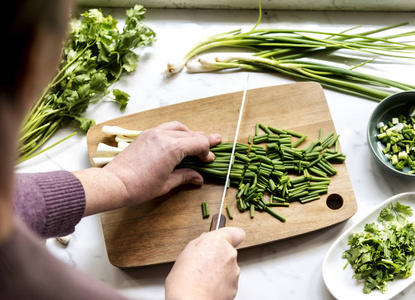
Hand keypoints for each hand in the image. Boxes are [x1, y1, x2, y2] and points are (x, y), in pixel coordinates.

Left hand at [76, 121, 221, 215]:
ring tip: (196, 140)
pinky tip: (177, 140)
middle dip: (202, 141)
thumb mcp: (166, 184)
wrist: (114, 183)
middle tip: (212, 144)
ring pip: (178, 127)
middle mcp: (164, 136)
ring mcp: (153, 133)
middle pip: (190, 134)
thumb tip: (198, 178)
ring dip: (189, 133)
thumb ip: (185, 177)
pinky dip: (176, 132)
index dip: (207, 151)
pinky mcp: (145, 135)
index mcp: (173, 148)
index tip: (210, 159)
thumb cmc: (140, 187)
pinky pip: (165, 128)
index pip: (198, 144)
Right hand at [165, 227, 245, 299]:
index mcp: (218, 241)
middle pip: (229, 251)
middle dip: (219, 256)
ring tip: (204, 278)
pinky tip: (208, 286)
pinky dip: (221, 283)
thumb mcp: (186, 252)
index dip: (231, 236)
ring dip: (220, 270)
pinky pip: (229, 281)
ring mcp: (234, 271)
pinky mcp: (235, 286)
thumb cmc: (184, 280)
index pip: (237, 233)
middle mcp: (230, 254)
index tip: (226, 239)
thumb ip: (201, 243)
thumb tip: (205, 242)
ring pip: (229, 267)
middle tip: (204, 264)